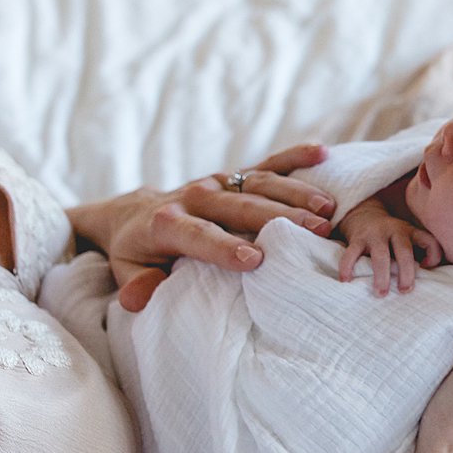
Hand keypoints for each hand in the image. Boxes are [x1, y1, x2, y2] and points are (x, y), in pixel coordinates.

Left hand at [71, 143, 336, 311]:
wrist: (134, 213)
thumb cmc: (135, 253)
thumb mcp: (126, 272)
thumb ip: (136, 286)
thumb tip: (139, 299)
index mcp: (166, 222)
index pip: (198, 234)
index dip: (224, 246)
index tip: (254, 258)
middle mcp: (194, 195)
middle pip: (239, 205)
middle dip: (277, 217)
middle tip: (314, 231)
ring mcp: (218, 182)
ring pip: (259, 183)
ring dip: (294, 194)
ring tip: (327, 210)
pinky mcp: (235, 176)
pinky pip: (266, 163)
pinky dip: (294, 157)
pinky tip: (322, 154)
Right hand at [337, 200, 440, 294]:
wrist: (364, 214)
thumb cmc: (392, 236)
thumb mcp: (409, 237)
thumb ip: (423, 251)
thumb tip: (427, 269)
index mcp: (410, 232)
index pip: (428, 240)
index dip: (433, 255)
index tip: (427, 268)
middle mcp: (394, 231)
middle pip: (404, 251)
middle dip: (406, 272)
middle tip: (404, 291)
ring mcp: (374, 235)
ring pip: (380, 255)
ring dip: (381, 276)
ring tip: (380, 294)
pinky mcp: (357, 239)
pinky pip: (351, 254)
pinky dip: (347, 267)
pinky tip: (346, 280)